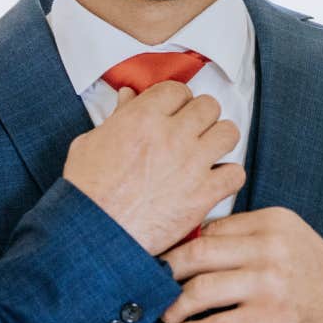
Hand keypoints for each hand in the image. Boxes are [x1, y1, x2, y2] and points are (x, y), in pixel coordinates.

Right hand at [63, 82, 245, 255]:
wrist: (95, 233)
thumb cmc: (86, 190)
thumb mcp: (91, 142)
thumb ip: (117, 116)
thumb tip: (129, 96)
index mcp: (143, 118)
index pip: (178, 89)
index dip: (178, 100)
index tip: (174, 113)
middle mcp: (172, 136)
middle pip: (209, 106)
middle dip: (201, 117)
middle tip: (192, 132)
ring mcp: (191, 164)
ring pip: (229, 133)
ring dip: (220, 140)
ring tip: (208, 153)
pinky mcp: (203, 195)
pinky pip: (236, 174)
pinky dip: (228, 178)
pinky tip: (214, 182)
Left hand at [160, 207, 322, 322]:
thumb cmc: (314, 274)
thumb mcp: (287, 239)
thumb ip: (247, 236)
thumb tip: (193, 241)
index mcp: (270, 221)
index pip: (211, 229)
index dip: (180, 245)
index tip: (163, 259)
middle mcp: (268, 247)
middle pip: (197, 253)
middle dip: (166, 271)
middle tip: (152, 283)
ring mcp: (268, 283)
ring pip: (201, 289)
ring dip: (174, 305)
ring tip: (166, 314)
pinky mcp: (269, 317)